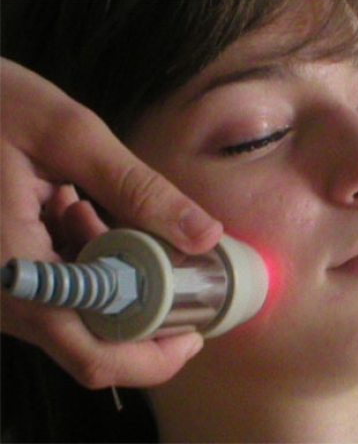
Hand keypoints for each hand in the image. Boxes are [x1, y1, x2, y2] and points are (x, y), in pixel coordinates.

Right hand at [1, 58, 222, 387]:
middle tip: (175, 268)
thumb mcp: (69, 136)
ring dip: (116, 278)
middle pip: (90, 343)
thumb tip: (205, 235)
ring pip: (78, 316)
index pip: (93, 352)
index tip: (195, 327)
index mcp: (14, 270)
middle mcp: (3, 295)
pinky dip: (89, 262)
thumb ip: (139, 189)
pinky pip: (60, 290)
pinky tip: (76, 214)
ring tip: (102, 215)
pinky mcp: (7, 274)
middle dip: (144, 313)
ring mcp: (3, 289)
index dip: (155, 354)